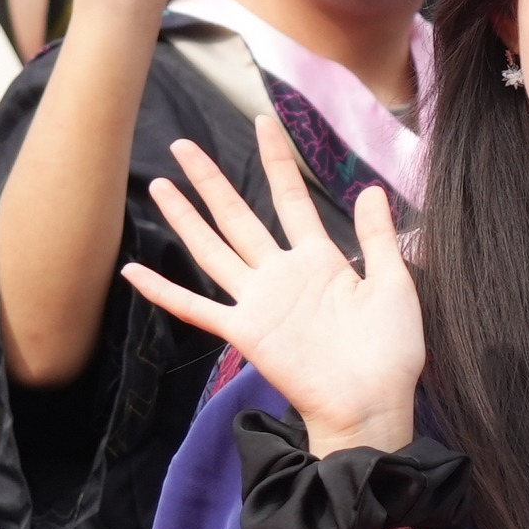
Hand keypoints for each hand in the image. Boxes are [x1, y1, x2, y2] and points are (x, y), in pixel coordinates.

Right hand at [117, 112, 423, 455]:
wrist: (373, 406)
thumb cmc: (391, 352)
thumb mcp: (395, 284)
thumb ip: (379, 238)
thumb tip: (371, 188)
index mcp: (319, 259)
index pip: (291, 197)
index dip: (276, 160)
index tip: (263, 122)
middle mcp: (281, 274)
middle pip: (238, 215)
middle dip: (211, 180)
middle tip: (183, 145)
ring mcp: (259, 302)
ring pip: (213, 249)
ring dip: (186, 218)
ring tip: (160, 185)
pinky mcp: (245, 332)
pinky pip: (196, 308)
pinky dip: (164, 292)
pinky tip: (133, 274)